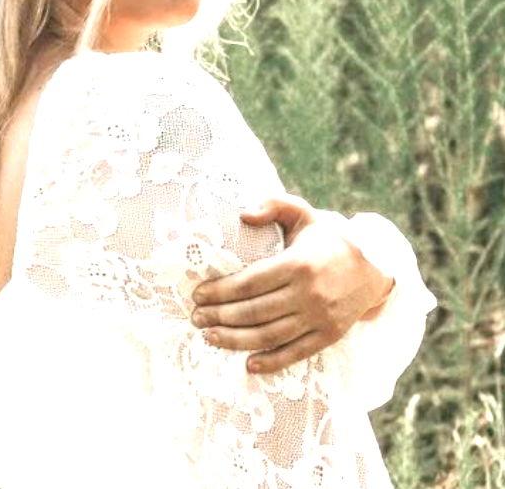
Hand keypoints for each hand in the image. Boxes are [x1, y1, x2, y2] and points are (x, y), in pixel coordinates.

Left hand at [190, 193, 393, 373]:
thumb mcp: (303, 213)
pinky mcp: (328, 336)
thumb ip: (273, 205)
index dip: (220, 291)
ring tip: (210, 338)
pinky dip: (272, 362)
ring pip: (270, 335)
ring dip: (236, 340)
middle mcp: (309, 293)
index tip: (198, 294)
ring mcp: (320, 318)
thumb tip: (243, 215)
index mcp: (298, 263)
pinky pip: (296, 354)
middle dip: (220, 316)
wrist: (373, 269)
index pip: (250, 282)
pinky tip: (248, 364)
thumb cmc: (327, 239)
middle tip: (196, 318)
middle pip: (254, 311)